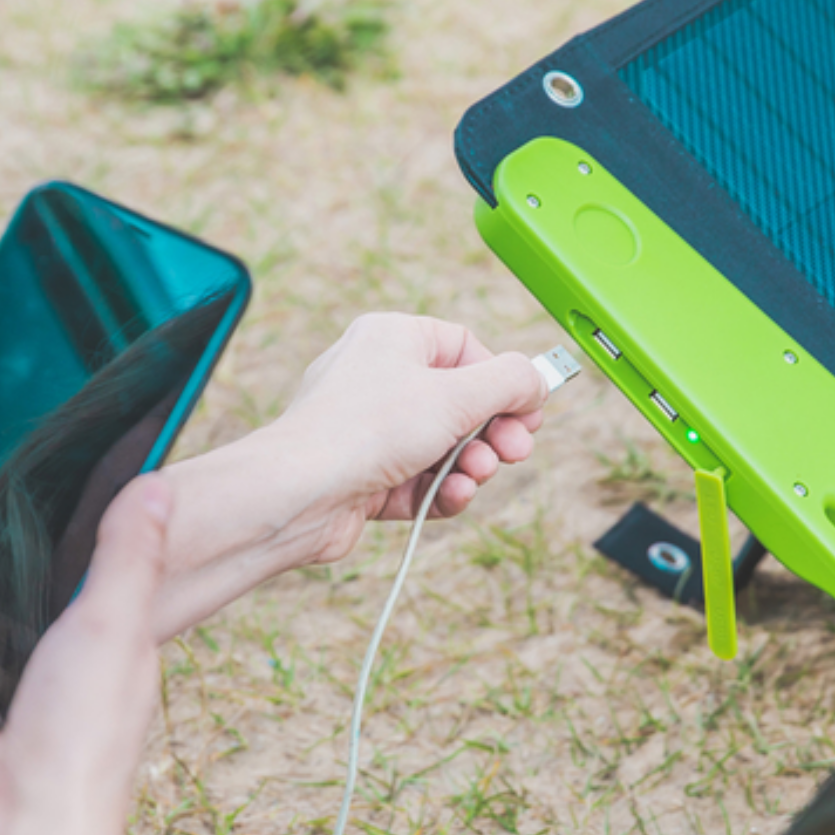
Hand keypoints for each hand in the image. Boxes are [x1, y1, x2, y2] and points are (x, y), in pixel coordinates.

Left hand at [271, 314, 547, 562]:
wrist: (298, 493)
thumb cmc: (365, 430)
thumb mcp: (455, 395)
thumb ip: (508, 382)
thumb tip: (535, 379)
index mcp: (392, 338)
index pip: (465, 348)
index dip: (502, 381)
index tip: (529, 412)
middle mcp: (377, 378)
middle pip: (459, 401)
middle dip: (493, 431)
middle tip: (515, 451)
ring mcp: (369, 430)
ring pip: (442, 446)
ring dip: (471, 464)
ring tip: (475, 475)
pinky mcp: (365, 476)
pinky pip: (418, 480)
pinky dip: (441, 490)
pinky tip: (453, 496)